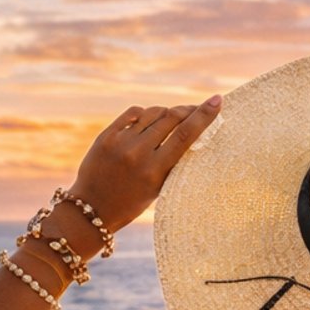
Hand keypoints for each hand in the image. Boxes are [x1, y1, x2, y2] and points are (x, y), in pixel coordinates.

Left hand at [67, 96, 221, 230]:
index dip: (204, 116)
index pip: (186, 135)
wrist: (92, 209)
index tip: (216, 100)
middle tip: (196, 109)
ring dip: (166, 112)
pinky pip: (133, 113)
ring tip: (171, 118)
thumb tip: (190, 128)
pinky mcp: (106, 136)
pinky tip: (149, 119)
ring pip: (153, 113)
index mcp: (155, 171)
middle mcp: (138, 154)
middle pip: (171, 118)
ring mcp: (120, 143)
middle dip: (187, 110)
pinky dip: (146, 113)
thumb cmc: (132, 202)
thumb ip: (172, 161)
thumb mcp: (158, 188)